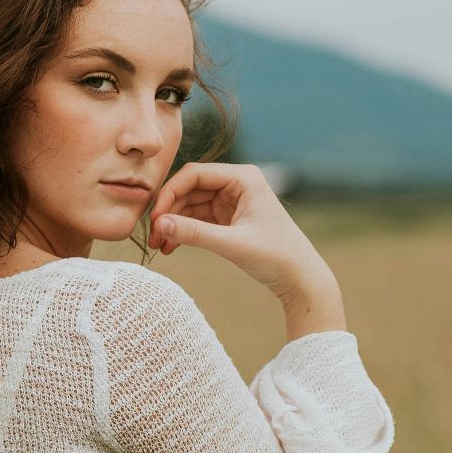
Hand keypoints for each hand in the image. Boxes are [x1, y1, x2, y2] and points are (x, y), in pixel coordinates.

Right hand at [146, 163, 330, 303]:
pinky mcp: (229, 218)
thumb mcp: (232, 244)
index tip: (156, 219)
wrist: (299, 277)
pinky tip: (171, 248)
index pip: (195, 174)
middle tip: (152, 237)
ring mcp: (232, 201)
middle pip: (189, 189)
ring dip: (174, 224)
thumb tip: (159, 226)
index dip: (170, 194)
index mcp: (243, 177)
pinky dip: (184, 232)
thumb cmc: (276, 256)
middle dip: (169, 212)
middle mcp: (237, 184)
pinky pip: (199, 219)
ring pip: (191, 205)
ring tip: (159, 247)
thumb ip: (195, 234)